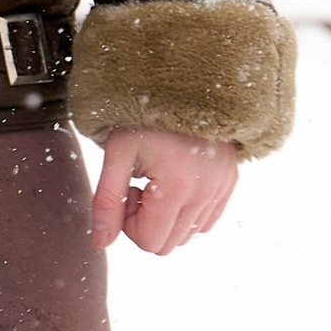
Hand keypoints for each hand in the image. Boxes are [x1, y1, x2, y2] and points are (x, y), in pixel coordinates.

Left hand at [87, 128, 238, 254]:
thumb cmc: (147, 116)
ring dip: (167, 218)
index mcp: (177, 187)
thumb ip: (107, 200)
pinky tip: (176, 182)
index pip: (149, 242)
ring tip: (159, 181)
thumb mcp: (118, 153)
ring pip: (187, 236)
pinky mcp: (230, 184)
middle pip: (168, 244)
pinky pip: (206, 222)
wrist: (186, 86)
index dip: (129, 224)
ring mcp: (221, 190)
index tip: (129, 190)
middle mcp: (205, 194)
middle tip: (141, 187)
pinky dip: (187, 213)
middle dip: (147, 223)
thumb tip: (101, 242)